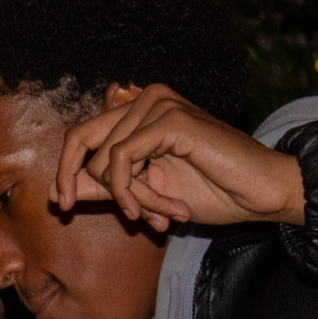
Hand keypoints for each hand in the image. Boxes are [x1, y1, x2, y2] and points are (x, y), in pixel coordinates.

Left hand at [51, 84, 306, 230]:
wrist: (261, 194)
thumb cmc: (213, 191)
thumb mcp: (146, 194)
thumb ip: (105, 187)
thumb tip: (56, 192)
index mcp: (138, 113)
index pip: (80, 136)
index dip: (65, 171)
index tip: (63, 205)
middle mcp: (144, 99)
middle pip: (83, 145)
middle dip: (104, 192)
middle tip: (140, 219)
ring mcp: (157, 104)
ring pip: (106, 160)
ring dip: (132, 199)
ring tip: (166, 215)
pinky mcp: (169, 119)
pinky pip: (121, 159)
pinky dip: (133, 192)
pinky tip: (158, 212)